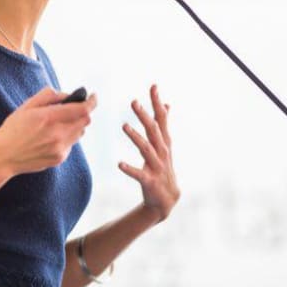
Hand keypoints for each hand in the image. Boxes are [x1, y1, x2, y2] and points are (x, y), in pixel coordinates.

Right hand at [0, 86, 96, 176]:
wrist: (3, 156)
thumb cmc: (13, 130)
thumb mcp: (27, 106)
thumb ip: (49, 96)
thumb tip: (66, 95)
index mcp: (50, 117)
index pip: (83, 109)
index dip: (92, 101)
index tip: (93, 96)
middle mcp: (58, 134)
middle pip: (85, 121)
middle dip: (82, 112)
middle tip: (72, 109)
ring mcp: (60, 148)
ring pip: (80, 133)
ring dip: (75, 125)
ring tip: (58, 124)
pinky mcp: (59, 158)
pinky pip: (71, 144)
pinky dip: (66, 137)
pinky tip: (50, 138)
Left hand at [119, 84, 179, 222]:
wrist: (167, 199)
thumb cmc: (163, 168)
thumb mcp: (165, 145)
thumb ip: (163, 124)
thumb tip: (167, 104)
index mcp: (164, 142)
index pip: (161, 118)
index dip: (157, 103)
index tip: (153, 86)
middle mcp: (162, 151)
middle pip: (153, 130)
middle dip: (144, 116)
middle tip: (133, 102)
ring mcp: (157, 166)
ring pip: (146, 149)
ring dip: (136, 137)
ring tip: (124, 126)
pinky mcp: (150, 181)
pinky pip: (139, 174)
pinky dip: (130, 169)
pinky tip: (119, 164)